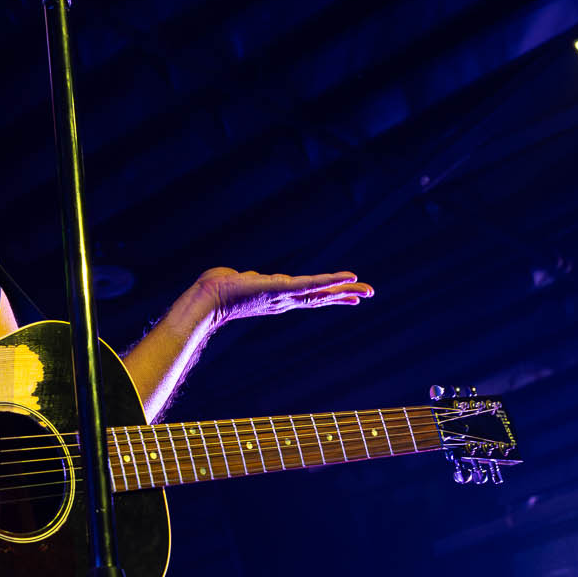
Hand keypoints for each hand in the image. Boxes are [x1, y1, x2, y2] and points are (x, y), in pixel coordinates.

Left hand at [195, 268, 373, 327]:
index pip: (311, 296)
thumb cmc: (217, 289)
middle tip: (370, 293)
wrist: (207, 299)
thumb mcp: (240, 282)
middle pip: (322, 296)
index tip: (350, 297)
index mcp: (279, 297)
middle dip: (345, 295)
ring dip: (344, 289)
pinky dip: (329, 281)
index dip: (331, 295)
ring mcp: (285, 295)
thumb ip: (249, 280)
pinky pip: (310, 285)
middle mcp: (285, 300)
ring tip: (366, 289)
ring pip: (321, 292)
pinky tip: (346, 278)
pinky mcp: (281, 288)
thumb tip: (244, 277)